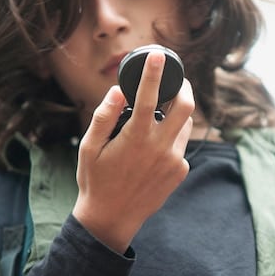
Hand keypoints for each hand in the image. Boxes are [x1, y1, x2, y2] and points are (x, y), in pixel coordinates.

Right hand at [72, 52, 193, 252]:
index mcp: (137, 139)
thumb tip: (118, 91)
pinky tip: (152, 151)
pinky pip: (180, 146)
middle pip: (186, 107)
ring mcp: (175, 161)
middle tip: (176, 81)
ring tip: (157, 118)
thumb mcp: (89, 148)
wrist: (112, 219)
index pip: (150, 97)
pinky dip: (170, 140)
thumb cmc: (95, 181)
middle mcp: (162, 148)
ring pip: (184, 127)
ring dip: (175, 116)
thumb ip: (104, 117)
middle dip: (184, 88)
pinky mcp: (180, 171)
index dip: (154, 73)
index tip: (159, 56)